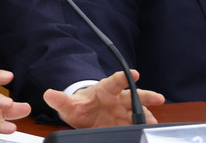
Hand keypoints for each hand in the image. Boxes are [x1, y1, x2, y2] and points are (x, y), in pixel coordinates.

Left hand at [42, 70, 164, 127]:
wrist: (85, 115)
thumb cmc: (80, 106)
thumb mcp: (68, 105)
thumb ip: (60, 100)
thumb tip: (48, 94)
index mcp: (104, 89)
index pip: (115, 81)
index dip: (123, 77)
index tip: (134, 73)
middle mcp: (118, 98)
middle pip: (134, 95)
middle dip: (146, 96)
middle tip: (157, 98)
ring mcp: (123, 111)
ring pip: (139, 110)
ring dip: (147, 115)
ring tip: (153, 122)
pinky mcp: (126, 123)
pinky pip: (136, 124)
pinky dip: (143, 127)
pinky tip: (148, 131)